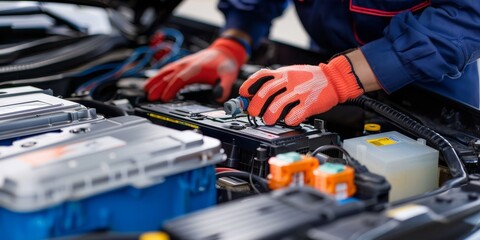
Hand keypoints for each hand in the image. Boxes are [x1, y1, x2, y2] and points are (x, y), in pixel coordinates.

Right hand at [144, 38, 247, 101]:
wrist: (224, 51)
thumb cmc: (225, 64)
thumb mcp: (229, 76)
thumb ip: (224, 87)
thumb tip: (219, 98)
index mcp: (196, 69)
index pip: (180, 79)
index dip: (171, 88)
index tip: (164, 98)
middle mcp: (187, 64)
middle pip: (169, 76)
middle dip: (158, 87)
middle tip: (149, 97)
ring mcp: (183, 63)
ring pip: (166, 71)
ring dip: (155, 80)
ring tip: (145, 89)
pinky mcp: (182, 63)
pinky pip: (168, 69)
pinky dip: (159, 75)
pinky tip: (154, 81)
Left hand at [239, 55, 363, 125]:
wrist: (335, 78)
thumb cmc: (311, 78)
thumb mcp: (291, 73)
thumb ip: (276, 81)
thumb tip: (256, 93)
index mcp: (283, 73)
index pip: (261, 75)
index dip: (249, 85)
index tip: (243, 95)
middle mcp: (289, 80)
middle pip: (265, 92)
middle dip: (256, 105)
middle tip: (254, 113)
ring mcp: (300, 91)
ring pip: (277, 104)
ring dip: (269, 115)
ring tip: (269, 120)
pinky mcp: (310, 103)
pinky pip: (295, 114)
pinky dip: (289, 120)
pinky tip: (288, 121)